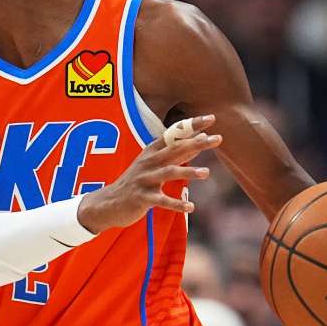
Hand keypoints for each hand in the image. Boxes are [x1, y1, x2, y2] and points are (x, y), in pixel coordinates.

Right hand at [76, 115, 221, 233]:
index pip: (174, 134)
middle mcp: (148, 162)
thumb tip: (199, 142)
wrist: (108, 203)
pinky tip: (190, 207)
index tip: (211, 118)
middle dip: (196, 143)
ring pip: (168, 172)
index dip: (191, 126)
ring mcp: (144, 179)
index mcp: (151, 152)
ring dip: (188, 172)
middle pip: (174, 150)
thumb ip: (174, 154)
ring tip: (206, 173)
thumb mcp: (152, 164)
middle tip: (218, 139)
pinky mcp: (142, 198)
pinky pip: (161, 200)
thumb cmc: (136, 182)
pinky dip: (176, 203)